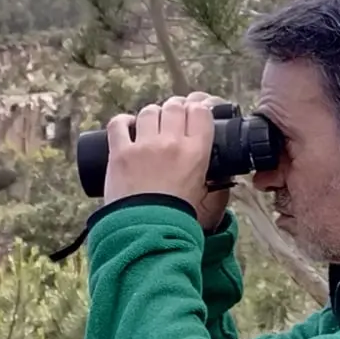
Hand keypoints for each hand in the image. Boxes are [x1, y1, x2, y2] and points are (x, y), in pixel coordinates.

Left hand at [103, 94, 226, 229]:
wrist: (148, 232)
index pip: (200, 112)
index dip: (196, 109)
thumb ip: (215, 175)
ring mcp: (144, 147)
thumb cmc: (178, 216)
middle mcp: (172, 144)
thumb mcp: (206, 192)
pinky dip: (123, 122)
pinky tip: (127, 127)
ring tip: (150, 127)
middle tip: (171, 120)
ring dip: (151, 116)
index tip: (192, 114)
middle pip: (174, 106)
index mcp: (196, 152)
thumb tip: (221, 165)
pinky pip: (118, 123)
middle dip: (173, 110)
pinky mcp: (120, 153)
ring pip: (148, 112)